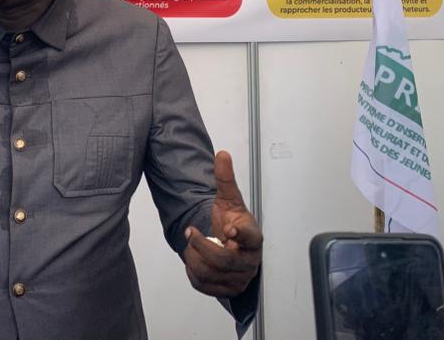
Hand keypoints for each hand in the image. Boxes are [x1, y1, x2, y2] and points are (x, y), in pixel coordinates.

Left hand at [182, 150, 262, 297]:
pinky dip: (193, 272)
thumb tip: (222, 155)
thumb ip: (225, 178)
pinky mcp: (227, 290)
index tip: (229, 228)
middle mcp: (249, 260)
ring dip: (194, 258)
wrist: (230, 242)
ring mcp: (239, 278)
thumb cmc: (232, 221)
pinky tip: (195, 259)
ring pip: (210, 274)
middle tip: (190, 232)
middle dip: (201, 245)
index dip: (240, 233)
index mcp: (252, 237)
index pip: (251, 237)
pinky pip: (204, 285)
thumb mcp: (228, 199)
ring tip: (193, 246)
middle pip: (224, 260)